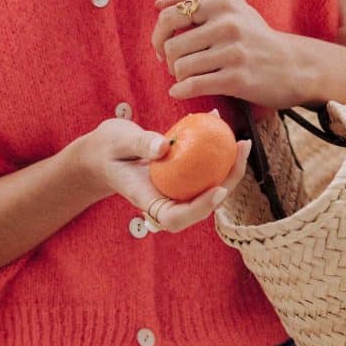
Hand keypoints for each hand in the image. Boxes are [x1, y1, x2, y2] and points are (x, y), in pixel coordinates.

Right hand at [73, 115, 252, 233]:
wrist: (104, 152)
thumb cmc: (106, 149)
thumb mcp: (117, 141)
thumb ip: (139, 143)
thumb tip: (164, 147)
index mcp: (146, 200)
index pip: (175, 218)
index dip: (199, 210)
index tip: (217, 190)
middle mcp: (165, 200)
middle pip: (201, 206)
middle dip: (227, 185)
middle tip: (240, 154)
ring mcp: (175, 190)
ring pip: (208, 189)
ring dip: (229, 170)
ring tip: (242, 143)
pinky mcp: (182, 177)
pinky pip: (204, 170)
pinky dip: (218, 154)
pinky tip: (223, 127)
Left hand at [152, 0, 308, 112]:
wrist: (295, 66)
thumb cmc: (258, 38)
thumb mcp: (234, 9)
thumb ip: (196, 0)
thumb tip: (158, 4)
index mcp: (222, 4)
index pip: (171, 16)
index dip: (158, 35)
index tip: (162, 47)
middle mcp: (227, 25)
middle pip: (172, 46)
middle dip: (169, 61)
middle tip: (178, 67)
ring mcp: (233, 52)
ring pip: (180, 68)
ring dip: (178, 77)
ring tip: (188, 78)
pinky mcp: (237, 79)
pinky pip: (193, 86)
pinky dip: (180, 91)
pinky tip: (181, 92)